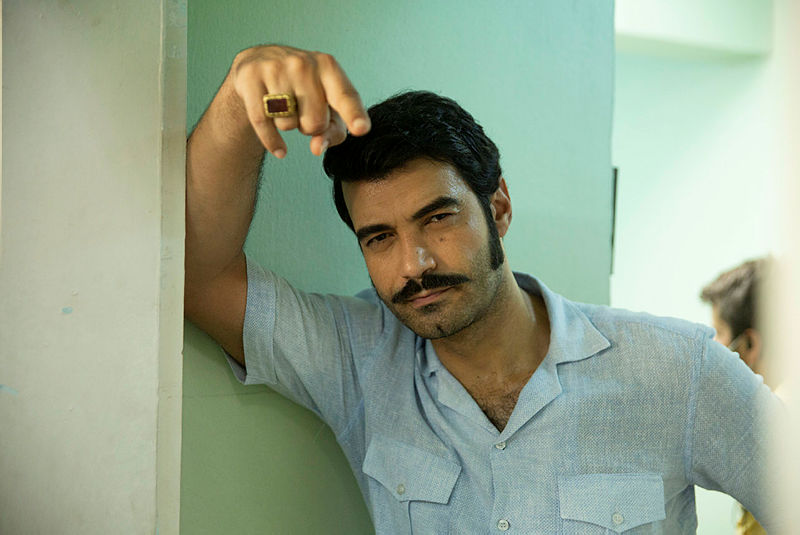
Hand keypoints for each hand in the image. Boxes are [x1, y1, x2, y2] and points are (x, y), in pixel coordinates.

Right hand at [229, 45, 370, 158]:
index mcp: (328, 67)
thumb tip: (316, 147)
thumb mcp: (325, 106)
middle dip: (309, 126)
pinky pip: (263, 123)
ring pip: (288, 124)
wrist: (259, 64)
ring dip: (288, 126)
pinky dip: (272, 141)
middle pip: (315, 122)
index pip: (345, 96)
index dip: (354, 114)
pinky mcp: (250, 77)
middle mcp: (302, 63)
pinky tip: (279, 148)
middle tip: (302, 111)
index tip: (362, 128)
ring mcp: (275, 68)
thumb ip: (332, 131)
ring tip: (286, 108)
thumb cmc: (302, 89)